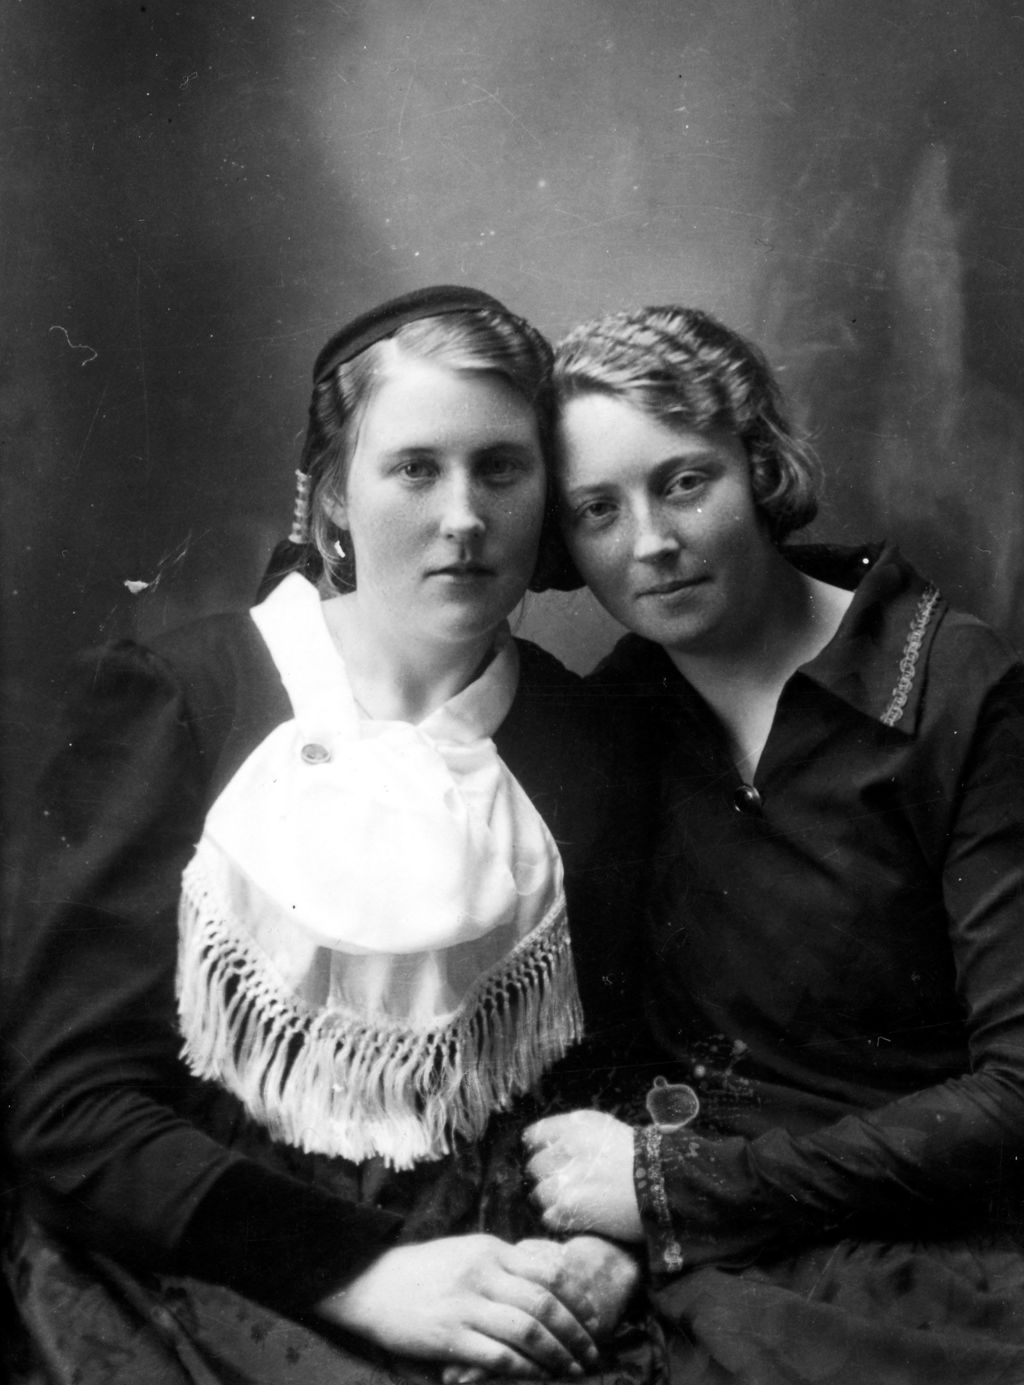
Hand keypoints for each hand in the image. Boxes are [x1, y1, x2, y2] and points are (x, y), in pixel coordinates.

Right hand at [439, 1237, 638, 1384]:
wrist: (369, 1282)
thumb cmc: (422, 1270)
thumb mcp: (466, 1251)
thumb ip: (503, 1263)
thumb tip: (546, 1278)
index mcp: (491, 1250)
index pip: (549, 1271)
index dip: (578, 1297)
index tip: (594, 1317)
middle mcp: (483, 1273)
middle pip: (544, 1302)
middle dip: (575, 1331)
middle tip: (591, 1351)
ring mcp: (466, 1305)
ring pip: (527, 1330)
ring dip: (556, 1354)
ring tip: (571, 1369)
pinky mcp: (449, 1335)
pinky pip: (498, 1355)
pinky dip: (524, 1368)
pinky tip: (537, 1376)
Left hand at [524, 1111, 643, 1241]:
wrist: (665, 1184)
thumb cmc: (645, 1157)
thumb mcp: (608, 1130)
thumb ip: (577, 1135)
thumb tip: (554, 1148)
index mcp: (574, 1125)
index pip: (535, 1136)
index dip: (540, 1150)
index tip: (548, 1160)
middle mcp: (565, 1147)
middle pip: (534, 1166)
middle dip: (547, 1177)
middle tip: (566, 1185)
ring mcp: (564, 1177)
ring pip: (539, 1193)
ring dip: (553, 1201)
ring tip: (576, 1204)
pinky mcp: (569, 1206)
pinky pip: (550, 1216)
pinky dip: (561, 1220)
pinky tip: (580, 1217)